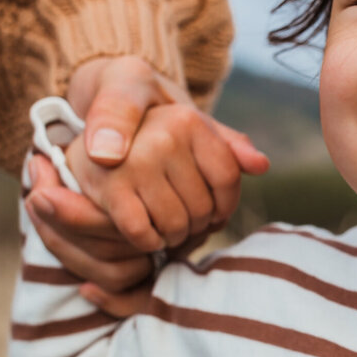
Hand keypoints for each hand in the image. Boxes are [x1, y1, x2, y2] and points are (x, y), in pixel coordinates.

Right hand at [35, 56, 267, 251]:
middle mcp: (162, 135)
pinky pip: (142, 232)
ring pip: (176, 224)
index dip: (227, 204)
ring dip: (174, 235)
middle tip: (183, 216)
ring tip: (166, 224)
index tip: (215, 208)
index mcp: (189, 120)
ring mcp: (133, 161)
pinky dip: (147, 241)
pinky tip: (145, 231)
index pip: (228, 178)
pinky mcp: (106, 187)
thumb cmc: (152, 125)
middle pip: (204, 207)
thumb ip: (228, 145)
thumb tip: (261, 165)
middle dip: (198, 222)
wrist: (95, 115)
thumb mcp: (191, 126)